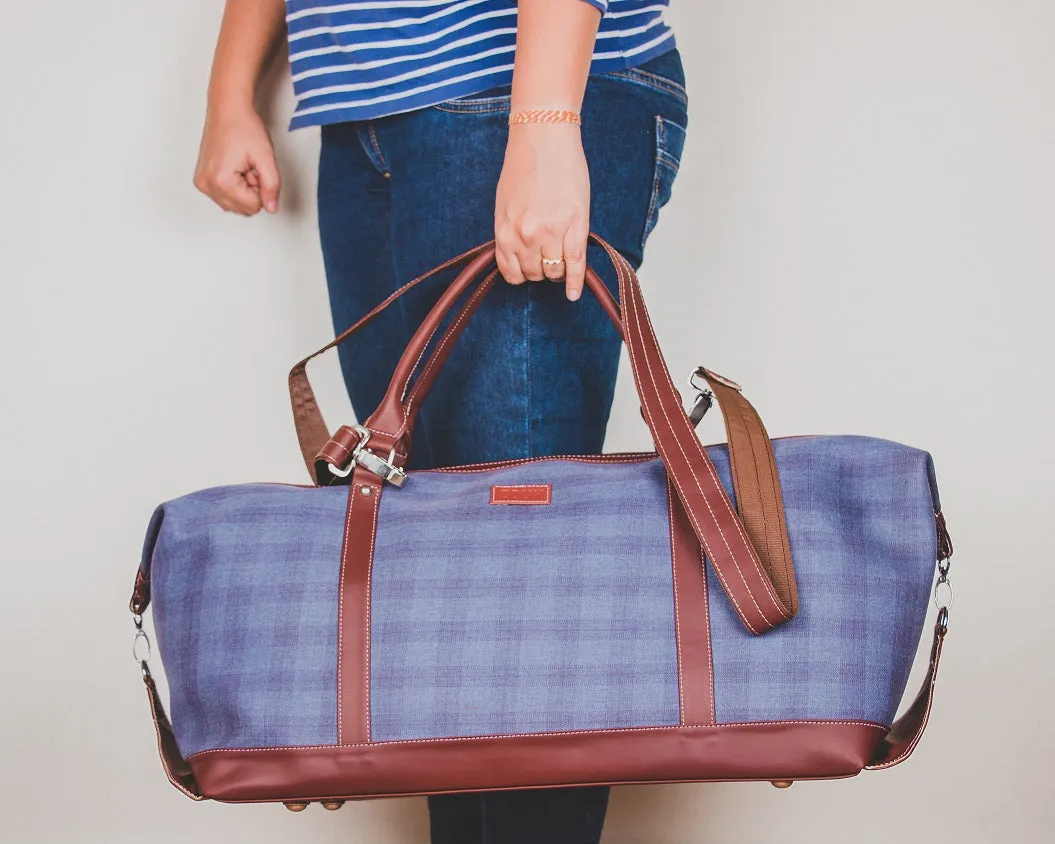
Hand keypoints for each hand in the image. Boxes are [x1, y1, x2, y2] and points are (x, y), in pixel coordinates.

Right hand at [193, 103, 280, 215]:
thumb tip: (272, 207)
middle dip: (252, 190)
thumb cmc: (243, 126)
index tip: (256, 169)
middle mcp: (207, 184)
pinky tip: (234, 167)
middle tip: (249, 167)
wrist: (228, 109)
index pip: (254, 207)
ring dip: (243, 189)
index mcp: (220, 181)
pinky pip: (224, 196)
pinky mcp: (202, 180)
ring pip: (234, 205)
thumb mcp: (266, 158)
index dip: (262, 189)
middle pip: (242, 209)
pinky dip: (233, 186)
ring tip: (241, 165)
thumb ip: (272, 186)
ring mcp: (202, 183)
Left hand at [494, 123, 589, 300]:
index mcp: (505, 231)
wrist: (544, 136)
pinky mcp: (575, 226)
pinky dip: (576, 282)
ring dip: (557, 270)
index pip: (512, 273)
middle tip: (546, 255)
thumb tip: (518, 256)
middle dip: (540, 269)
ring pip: (554, 271)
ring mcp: (551, 233)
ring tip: (561, 256)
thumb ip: (510, 232)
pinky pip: (575, 264)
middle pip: (534, 274)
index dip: (521, 273)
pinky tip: (574, 293)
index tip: (528, 269)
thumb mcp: (505, 204)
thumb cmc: (523, 166)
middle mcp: (525, 237)